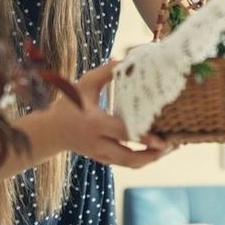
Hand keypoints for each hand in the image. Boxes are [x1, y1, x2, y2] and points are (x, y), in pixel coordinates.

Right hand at [52, 62, 168, 167]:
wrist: (51, 132)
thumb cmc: (70, 103)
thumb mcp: (84, 84)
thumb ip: (106, 72)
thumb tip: (129, 60)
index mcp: (94, 124)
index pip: (122, 133)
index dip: (143, 138)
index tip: (162, 139)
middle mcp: (98, 144)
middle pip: (129, 158)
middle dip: (153, 155)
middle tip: (173, 145)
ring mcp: (101, 155)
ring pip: (130, 164)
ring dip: (152, 159)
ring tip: (171, 147)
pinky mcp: (104, 160)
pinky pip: (127, 164)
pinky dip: (144, 159)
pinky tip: (159, 150)